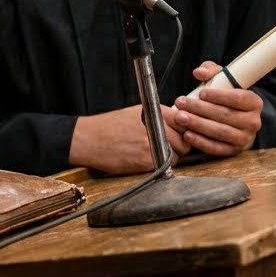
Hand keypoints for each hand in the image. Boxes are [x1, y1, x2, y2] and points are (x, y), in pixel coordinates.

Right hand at [68, 105, 188, 174]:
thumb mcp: (136, 111)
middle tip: (175, 146)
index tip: (184, 132)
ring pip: (178, 154)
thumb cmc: (111, 126)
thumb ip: (159, 115)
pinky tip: (151, 160)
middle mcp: (155, 127)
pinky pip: (165, 164)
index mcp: (154, 112)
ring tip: (160, 153)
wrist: (89, 139)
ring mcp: (152, 145)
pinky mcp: (146, 161)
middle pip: (185, 139)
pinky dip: (162, 164)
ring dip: (174, 156)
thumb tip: (179, 121)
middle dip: (183, 144)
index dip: (186, 128)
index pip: (184, 121)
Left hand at [165, 61, 262, 156]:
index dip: (219, 96)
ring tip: (180, 117)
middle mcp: (253, 122)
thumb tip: (199, 72)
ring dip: (198, 125)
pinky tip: (187, 134)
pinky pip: (217, 148)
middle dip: (200, 109)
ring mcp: (244, 139)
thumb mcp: (221, 79)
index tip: (201, 93)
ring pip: (220, 132)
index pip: (238, 98)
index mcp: (254, 102)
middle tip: (181, 103)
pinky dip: (201, 142)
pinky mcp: (233, 151)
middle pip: (226, 115)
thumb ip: (210, 71)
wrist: (232, 118)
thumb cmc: (225, 95)